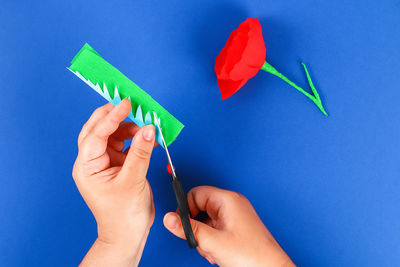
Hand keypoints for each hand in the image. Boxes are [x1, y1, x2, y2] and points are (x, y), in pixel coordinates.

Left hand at [72, 99, 155, 265]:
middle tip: (130, 105)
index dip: (111, 117)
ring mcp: (105, 163)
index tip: (126, 104)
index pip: (96, 134)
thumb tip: (148, 129)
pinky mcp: (118, 165)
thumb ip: (141, 152)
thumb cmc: (124, 215)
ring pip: (113, 136)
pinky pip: (125, 145)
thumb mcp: (133, 180)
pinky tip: (147, 138)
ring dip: (129, 128)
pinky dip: (136, 139)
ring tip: (145, 127)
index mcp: (87, 167)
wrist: (128, 233)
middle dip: (114, 117)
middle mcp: (93, 162)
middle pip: (98, 130)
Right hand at [163, 186, 294, 266]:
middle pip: (200, 208)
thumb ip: (189, 229)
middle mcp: (232, 205)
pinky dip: (212, 242)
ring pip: (206, 222)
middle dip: (197, 227)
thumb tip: (169, 219)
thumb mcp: (213, 242)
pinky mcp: (236, 229)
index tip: (182, 224)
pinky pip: (215, 230)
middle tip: (202, 241)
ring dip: (205, 238)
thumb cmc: (252, 255)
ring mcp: (235, 217)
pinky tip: (219, 254)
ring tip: (213, 250)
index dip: (186, 208)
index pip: (196, 193)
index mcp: (228, 200)